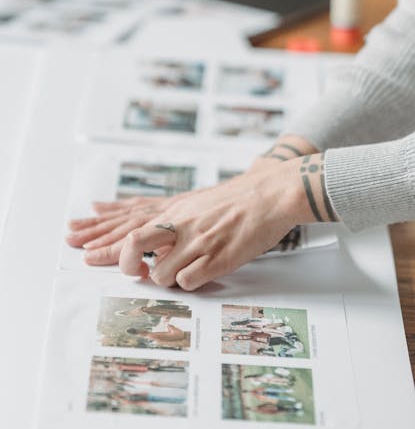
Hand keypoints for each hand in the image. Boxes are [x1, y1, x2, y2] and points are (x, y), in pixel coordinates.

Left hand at [66, 146, 335, 290]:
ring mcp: (199, 241)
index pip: (131, 220)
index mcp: (177, 209)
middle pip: (134, 239)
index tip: (79, 243)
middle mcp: (182, 223)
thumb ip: (170, 212)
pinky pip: (189, 281)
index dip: (102, 234)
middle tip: (103, 264)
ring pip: (160, 270)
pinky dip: (187, 284)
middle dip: (116, 256)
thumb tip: (139, 217)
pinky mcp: (218, 258)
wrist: (272, 193)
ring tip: (170, 272)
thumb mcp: (197, 200)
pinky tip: (192, 277)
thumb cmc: (236, 199)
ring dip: (160, 277)